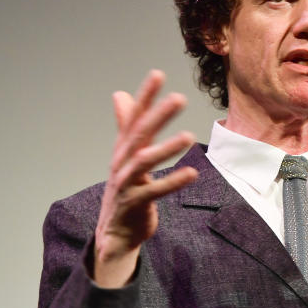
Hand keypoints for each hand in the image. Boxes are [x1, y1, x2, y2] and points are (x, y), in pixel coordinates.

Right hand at [94, 70, 197, 287]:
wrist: (114, 232)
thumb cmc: (125, 189)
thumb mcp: (126, 155)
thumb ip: (126, 125)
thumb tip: (120, 94)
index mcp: (123, 149)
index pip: (134, 117)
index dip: (145, 96)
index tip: (157, 74)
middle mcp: (122, 162)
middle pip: (139, 134)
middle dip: (158, 115)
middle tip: (179, 98)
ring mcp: (125, 183)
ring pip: (144, 161)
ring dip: (167, 148)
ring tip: (190, 136)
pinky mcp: (134, 204)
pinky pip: (153, 192)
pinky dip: (172, 182)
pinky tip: (192, 173)